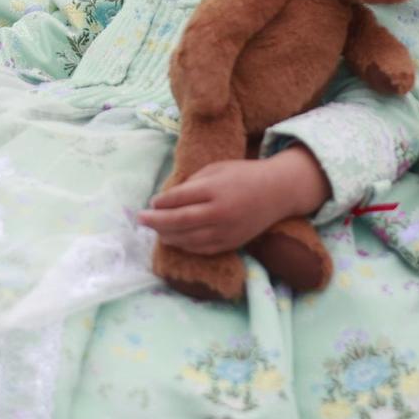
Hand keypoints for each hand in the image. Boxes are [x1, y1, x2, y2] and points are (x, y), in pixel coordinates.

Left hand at [139, 148, 330, 255]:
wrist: (278, 192)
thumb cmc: (244, 175)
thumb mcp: (217, 169)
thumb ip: (193, 183)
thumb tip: (167, 199)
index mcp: (215, 189)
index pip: (179, 198)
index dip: (161, 202)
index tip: (151, 202)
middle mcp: (220, 212)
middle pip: (179, 221)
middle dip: (156, 222)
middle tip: (140, 220)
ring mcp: (226, 231)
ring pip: (188, 239)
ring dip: (167, 236)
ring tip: (155, 230)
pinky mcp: (231, 243)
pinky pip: (202, 249)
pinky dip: (184, 246)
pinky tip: (173, 240)